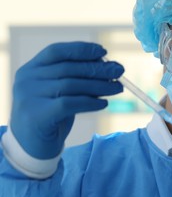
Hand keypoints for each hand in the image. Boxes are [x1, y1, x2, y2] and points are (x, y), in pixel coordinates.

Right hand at [10, 42, 123, 158]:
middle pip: (68, 68)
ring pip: (71, 85)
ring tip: (118, 88)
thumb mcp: (62, 93)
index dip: (81, 49)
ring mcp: (29, 96)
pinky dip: (90, 102)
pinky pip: (69, 104)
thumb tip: (109, 67)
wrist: (32, 147)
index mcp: (32, 69)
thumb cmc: (52, 116)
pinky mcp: (38, 115)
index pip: (57, 51)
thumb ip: (79, 79)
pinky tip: (104, 103)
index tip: (103, 52)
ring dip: (100, 85)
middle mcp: (27, 79)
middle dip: (97, 68)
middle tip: (120, 70)